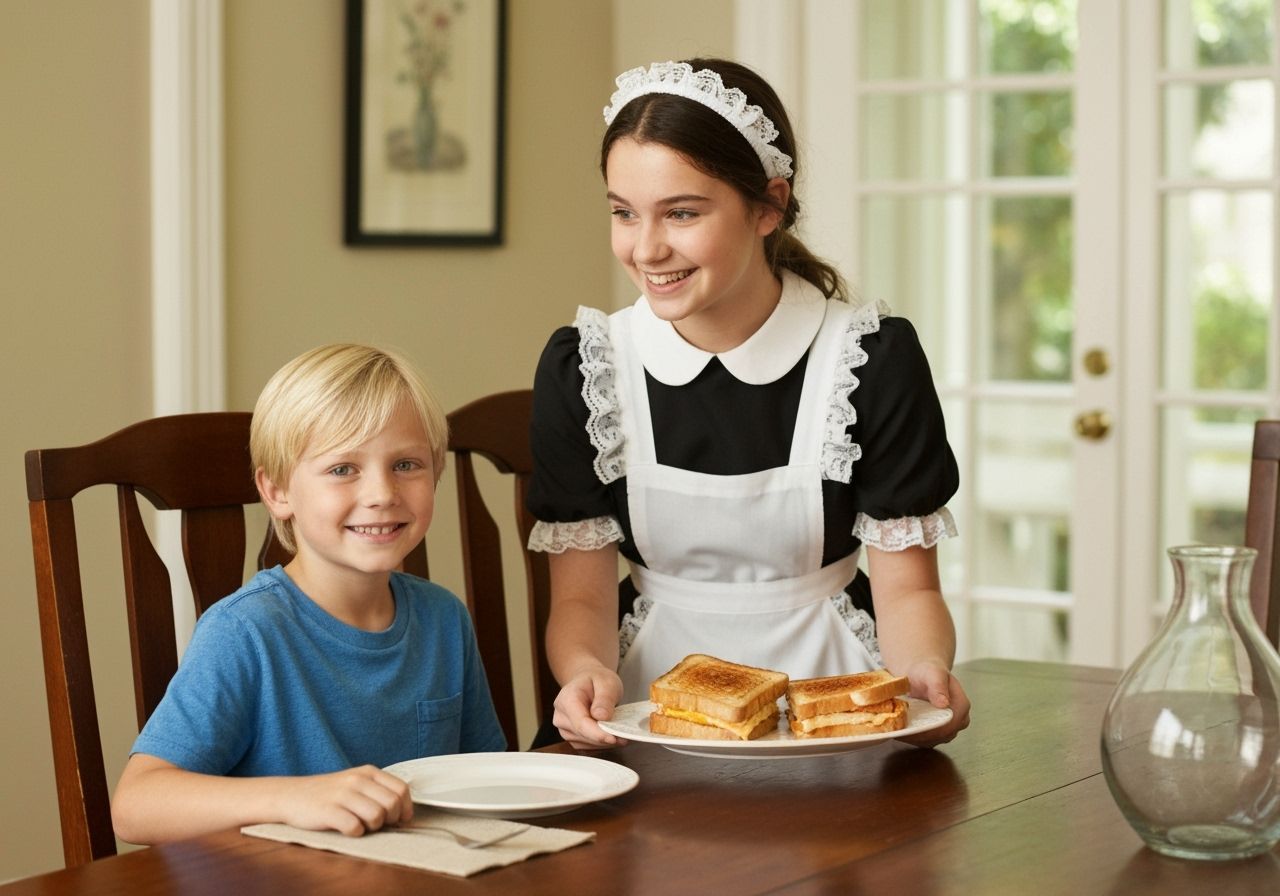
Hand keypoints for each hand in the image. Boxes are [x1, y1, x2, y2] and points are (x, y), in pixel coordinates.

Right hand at [279, 765, 413, 835]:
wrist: (290, 795)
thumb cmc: (328, 794)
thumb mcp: (356, 784)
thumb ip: (379, 792)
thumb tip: (404, 813)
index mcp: (368, 772)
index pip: (401, 789)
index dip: (405, 808)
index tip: (399, 820)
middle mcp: (357, 780)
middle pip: (392, 804)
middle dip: (390, 820)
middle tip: (376, 824)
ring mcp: (342, 794)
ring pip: (377, 816)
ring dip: (372, 827)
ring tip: (360, 825)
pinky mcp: (328, 811)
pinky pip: (355, 827)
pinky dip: (355, 833)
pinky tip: (347, 829)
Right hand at [552, 666, 626, 749]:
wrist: (588, 681)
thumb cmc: (596, 680)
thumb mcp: (607, 682)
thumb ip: (605, 698)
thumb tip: (601, 717)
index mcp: (567, 699)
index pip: (580, 722)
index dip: (597, 733)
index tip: (613, 738)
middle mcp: (561, 716)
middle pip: (583, 735)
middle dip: (605, 738)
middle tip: (625, 735)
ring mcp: (564, 728)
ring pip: (586, 743)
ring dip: (604, 742)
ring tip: (620, 733)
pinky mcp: (572, 737)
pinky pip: (587, 746)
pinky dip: (601, 744)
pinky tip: (611, 735)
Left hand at [897, 660, 970, 747]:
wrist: (920, 673)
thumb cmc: (927, 671)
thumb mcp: (932, 672)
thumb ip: (938, 686)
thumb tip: (943, 703)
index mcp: (961, 706)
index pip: (949, 725)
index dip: (932, 730)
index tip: (913, 729)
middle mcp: (958, 720)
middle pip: (941, 736)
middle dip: (920, 736)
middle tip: (901, 731)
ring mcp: (948, 728)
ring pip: (932, 740)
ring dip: (915, 738)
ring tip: (899, 730)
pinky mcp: (937, 733)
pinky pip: (925, 740)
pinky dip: (912, 738)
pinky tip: (901, 731)